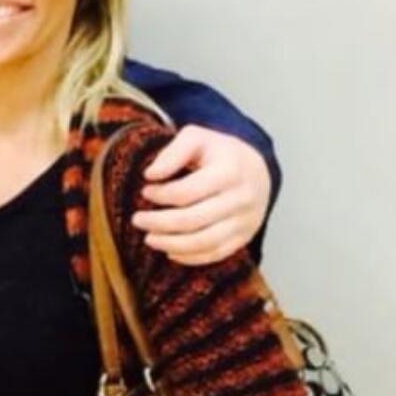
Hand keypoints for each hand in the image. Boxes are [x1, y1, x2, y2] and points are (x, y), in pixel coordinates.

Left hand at [131, 126, 270, 265]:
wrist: (258, 170)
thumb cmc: (220, 153)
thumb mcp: (198, 138)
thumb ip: (173, 152)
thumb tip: (151, 175)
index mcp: (229, 172)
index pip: (186, 192)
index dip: (161, 195)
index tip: (145, 191)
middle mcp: (241, 199)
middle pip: (192, 221)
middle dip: (158, 223)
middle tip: (137, 220)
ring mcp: (245, 221)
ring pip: (203, 242)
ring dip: (170, 244)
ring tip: (149, 238)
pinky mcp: (244, 237)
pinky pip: (215, 254)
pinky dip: (189, 257)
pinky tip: (170, 251)